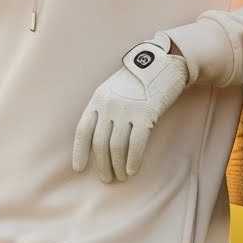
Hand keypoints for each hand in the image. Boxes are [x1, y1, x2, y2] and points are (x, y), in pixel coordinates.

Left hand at [72, 31, 188, 182]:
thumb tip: (100, 142)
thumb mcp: (113, 90)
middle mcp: (109, 104)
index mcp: (98, 99)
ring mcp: (127, 109)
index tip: (79, 169)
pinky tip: (133, 170)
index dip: (80, 152)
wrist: (163, 64)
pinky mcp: (146, 113)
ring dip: (118, 166)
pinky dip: (133, 160)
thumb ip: (104, 110)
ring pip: (117, 146)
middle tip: (106, 179)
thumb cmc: (138, 81)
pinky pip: (136, 143)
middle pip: (100, 143)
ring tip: (121, 177)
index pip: (83, 130)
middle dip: (102, 164)